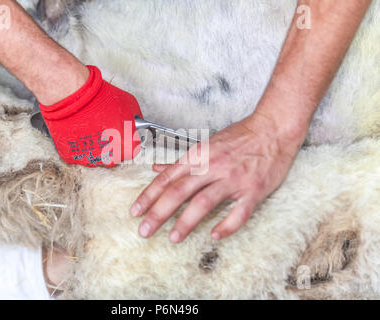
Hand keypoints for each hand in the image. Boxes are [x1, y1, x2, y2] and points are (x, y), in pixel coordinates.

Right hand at [40, 65, 142, 166]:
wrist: (74, 97)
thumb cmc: (100, 99)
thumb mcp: (129, 104)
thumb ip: (133, 119)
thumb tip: (134, 123)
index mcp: (127, 147)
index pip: (132, 149)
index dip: (127, 138)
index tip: (122, 131)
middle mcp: (110, 158)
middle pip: (114, 155)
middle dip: (111, 143)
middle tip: (105, 128)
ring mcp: (90, 160)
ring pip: (95, 157)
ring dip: (94, 146)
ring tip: (90, 129)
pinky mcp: (72, 157)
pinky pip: (78, 154)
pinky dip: (78, 145)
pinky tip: (78, 132)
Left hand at [130, 112, 304, 241]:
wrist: (273, 128)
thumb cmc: (240, 136)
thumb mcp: (206, 143)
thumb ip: (181, 160)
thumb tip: (156, 168)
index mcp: (199, 155)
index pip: (167, 177)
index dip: (149, 195)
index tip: (136, 211)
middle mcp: (212, 167)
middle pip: (179, 191)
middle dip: (159, 212)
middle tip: (144, 230)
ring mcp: (233, 179)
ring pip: (204, 202)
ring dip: (186, 221)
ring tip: (173, 238)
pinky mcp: (254, 190)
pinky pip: (239, 212)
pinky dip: (227, 226)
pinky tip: (214, 236)